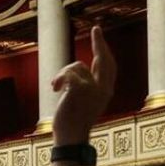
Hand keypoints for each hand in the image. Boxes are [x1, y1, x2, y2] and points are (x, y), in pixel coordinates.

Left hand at [51, 25, 115, 147]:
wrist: (70, 137)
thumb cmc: (73, 121)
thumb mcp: (85, 101)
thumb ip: (87, 85)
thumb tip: (82, 67)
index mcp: (106, 91)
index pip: (109, 66)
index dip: (104, 51)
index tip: (100, 37)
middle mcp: (104, 88)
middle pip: (104, 59)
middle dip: (100, 42)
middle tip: (97, 29)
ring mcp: (94, 88)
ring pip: (76, 65)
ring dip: (62, 74)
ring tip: (57, 88)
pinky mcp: (81, 88)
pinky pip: (69, 72)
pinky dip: (59, 79)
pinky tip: (55, 90)